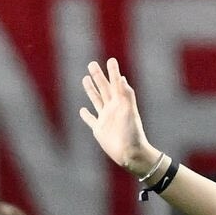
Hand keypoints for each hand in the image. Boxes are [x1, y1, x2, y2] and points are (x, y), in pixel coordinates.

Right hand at [79, 58, 156, 175]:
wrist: (131, 154)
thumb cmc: (133, 134)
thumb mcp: (130, 112)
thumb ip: (127, 95)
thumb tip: (122, 78)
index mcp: (120, 103)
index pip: (115, 83)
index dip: (113, 72)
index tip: (111, 60)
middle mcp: (112, 109)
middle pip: (103, 88)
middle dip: (98, 76)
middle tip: (92, 64)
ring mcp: (105, 119)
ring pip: (96, 100)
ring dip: (91, 90)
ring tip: (86, 78)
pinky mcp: (99, 130)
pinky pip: (91, 120)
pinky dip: (86, 115)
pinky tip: (82, 110)